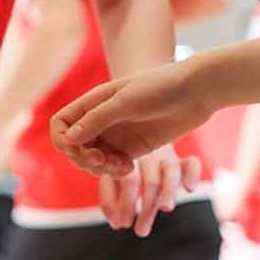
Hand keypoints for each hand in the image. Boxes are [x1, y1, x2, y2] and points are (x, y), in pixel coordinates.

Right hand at [52, 65, 207, 177]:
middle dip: (85, 159)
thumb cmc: (162, 87)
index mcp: (94, 102)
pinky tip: (131, 168)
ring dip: (101, 169)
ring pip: (93, 161)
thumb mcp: (128, 100)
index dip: (62, 141)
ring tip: (122, 166)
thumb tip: (68, 139)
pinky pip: (114, 167)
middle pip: (75, 148)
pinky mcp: (133, 149)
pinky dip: (117, 172)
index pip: (61, 125)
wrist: (197, 91)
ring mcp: (117, 135)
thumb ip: (98, 119)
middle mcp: (101, 120)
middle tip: (105, 160)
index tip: (79, 149)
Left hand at [97, 147, 194, 232]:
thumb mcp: (112, 180)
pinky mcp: (182, 161)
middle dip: (146, 207)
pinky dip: (193, 174)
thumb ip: (111, 200)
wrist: (140, 138)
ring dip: (170, 191)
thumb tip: (117, 225)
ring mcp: (166, 157)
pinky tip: (190, 189)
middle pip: (151, 180)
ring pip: (172, 172)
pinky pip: (192, 164)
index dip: (125, 204)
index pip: (128, 180)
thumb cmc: (123, 166)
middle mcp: (147, 155)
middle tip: (141, 232)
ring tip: (166, 209)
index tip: (122, 225)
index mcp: (126, 158)